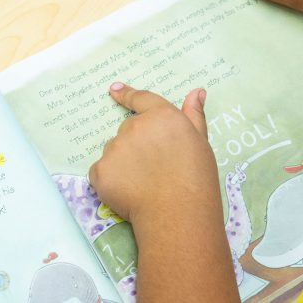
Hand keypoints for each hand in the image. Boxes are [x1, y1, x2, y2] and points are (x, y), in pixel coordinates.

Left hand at [89, 83, 218, 225]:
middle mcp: (134, 126)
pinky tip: (129, 192)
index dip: (126, 94)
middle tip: (154, 168)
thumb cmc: (196, 178)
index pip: (140, 99)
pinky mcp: (100, 171)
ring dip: (124, 163)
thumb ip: (194, 116)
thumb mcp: (201, 143)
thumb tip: (196, 91)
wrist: (177, 212)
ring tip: (144, 183)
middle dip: (136, 145)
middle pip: (128, 130)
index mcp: (161, 116)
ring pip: (114, 152)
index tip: (114, 90)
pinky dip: (110, 181)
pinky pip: (101, 172)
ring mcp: (114, 148)